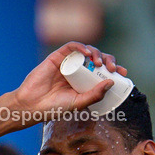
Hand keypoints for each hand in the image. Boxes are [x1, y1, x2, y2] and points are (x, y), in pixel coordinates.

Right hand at [10, 42, 127, 120]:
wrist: (32, 105)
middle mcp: (77, 71)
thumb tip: (111, 83)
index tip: (123, 72)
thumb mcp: (78, 103)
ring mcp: (68, 63)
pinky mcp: (57, 57)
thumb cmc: (54, 108)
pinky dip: (81, 46)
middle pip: (97, 60)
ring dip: (96, 53)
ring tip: (99, 63)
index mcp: (84, 82)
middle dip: (108, 60)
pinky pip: (71, 46)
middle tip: (112, 68)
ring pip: (86, 51)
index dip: (114, 69)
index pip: (102, 72)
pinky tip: (87, 53)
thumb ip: (94, 95)